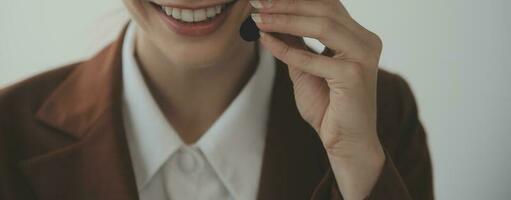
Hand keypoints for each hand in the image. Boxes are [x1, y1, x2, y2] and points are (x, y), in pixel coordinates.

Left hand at [249, 0, 385, 198]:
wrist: (344, 142)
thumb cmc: (328, 107)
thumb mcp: (305, 67)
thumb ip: (295, 42)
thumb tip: (273, 16)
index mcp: (358, 37)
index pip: (327, 5)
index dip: (297, 0)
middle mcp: (366, 42)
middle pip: (325, 9)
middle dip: (287, 4)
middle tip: (257, 2)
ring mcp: (363, 58)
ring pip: (322, 25)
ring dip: (284, 19)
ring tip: (258, 18)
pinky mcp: (354, 76)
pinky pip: (312, 57)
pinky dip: (285, 48)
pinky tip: (265, 40)